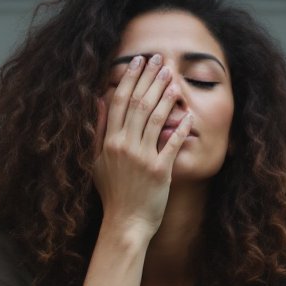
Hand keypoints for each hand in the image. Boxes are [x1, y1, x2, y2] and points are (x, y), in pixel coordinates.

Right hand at [94, 54, 193, 238]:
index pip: (119, 101)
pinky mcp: (159, 171)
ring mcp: (142, 158)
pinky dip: (180, 127)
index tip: (139, 61)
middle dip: (150, 79)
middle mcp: (124, 146)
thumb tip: (100, 100)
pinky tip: (188, 113)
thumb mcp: (97, 161)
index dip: (130, 78)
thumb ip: (99, 130)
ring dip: (165, 96)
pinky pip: (172, 143)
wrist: (124, 224)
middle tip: (160, 60)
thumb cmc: (113, 194)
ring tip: (173, 78)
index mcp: (109, 142)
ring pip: (155, 118)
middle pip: (138, 104)